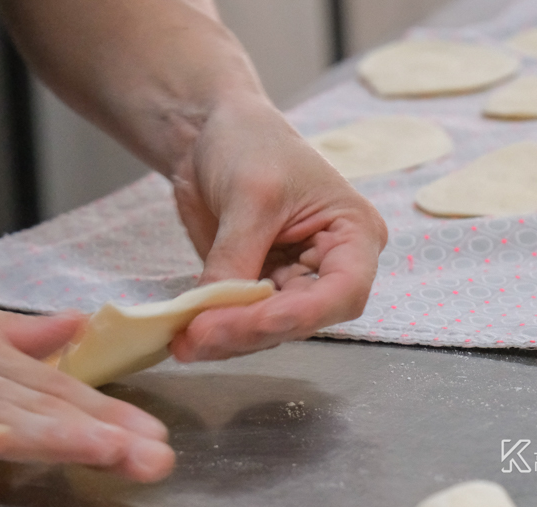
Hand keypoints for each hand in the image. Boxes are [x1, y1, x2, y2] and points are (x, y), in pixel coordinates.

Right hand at [0, 230, 173, 480]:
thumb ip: (11, 334)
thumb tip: (73, 331)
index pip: (55, 386)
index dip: (106, 412)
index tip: (153, 434)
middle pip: (42, 403)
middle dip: (103, 431)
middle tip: (157, 456)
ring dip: (56, 433)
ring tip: (111, 452)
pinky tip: (1, 444)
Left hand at [169, 97, 387, 360]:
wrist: (210, 135)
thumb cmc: (250, 143)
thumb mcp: (250, 195)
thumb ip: (236, 257)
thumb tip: (214, 312)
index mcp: (353, 236)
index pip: (343, 293)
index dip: (299, 316)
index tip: (255, 323)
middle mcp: (329, 270)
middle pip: (300, 320)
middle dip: (249, 331)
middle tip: (200, 335)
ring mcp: (291, 285)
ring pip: (267, 331)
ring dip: (226, 340)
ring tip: (183, 342)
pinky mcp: (256, 293)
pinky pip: (240, 323)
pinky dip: (214, 331)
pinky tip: (184, 335)